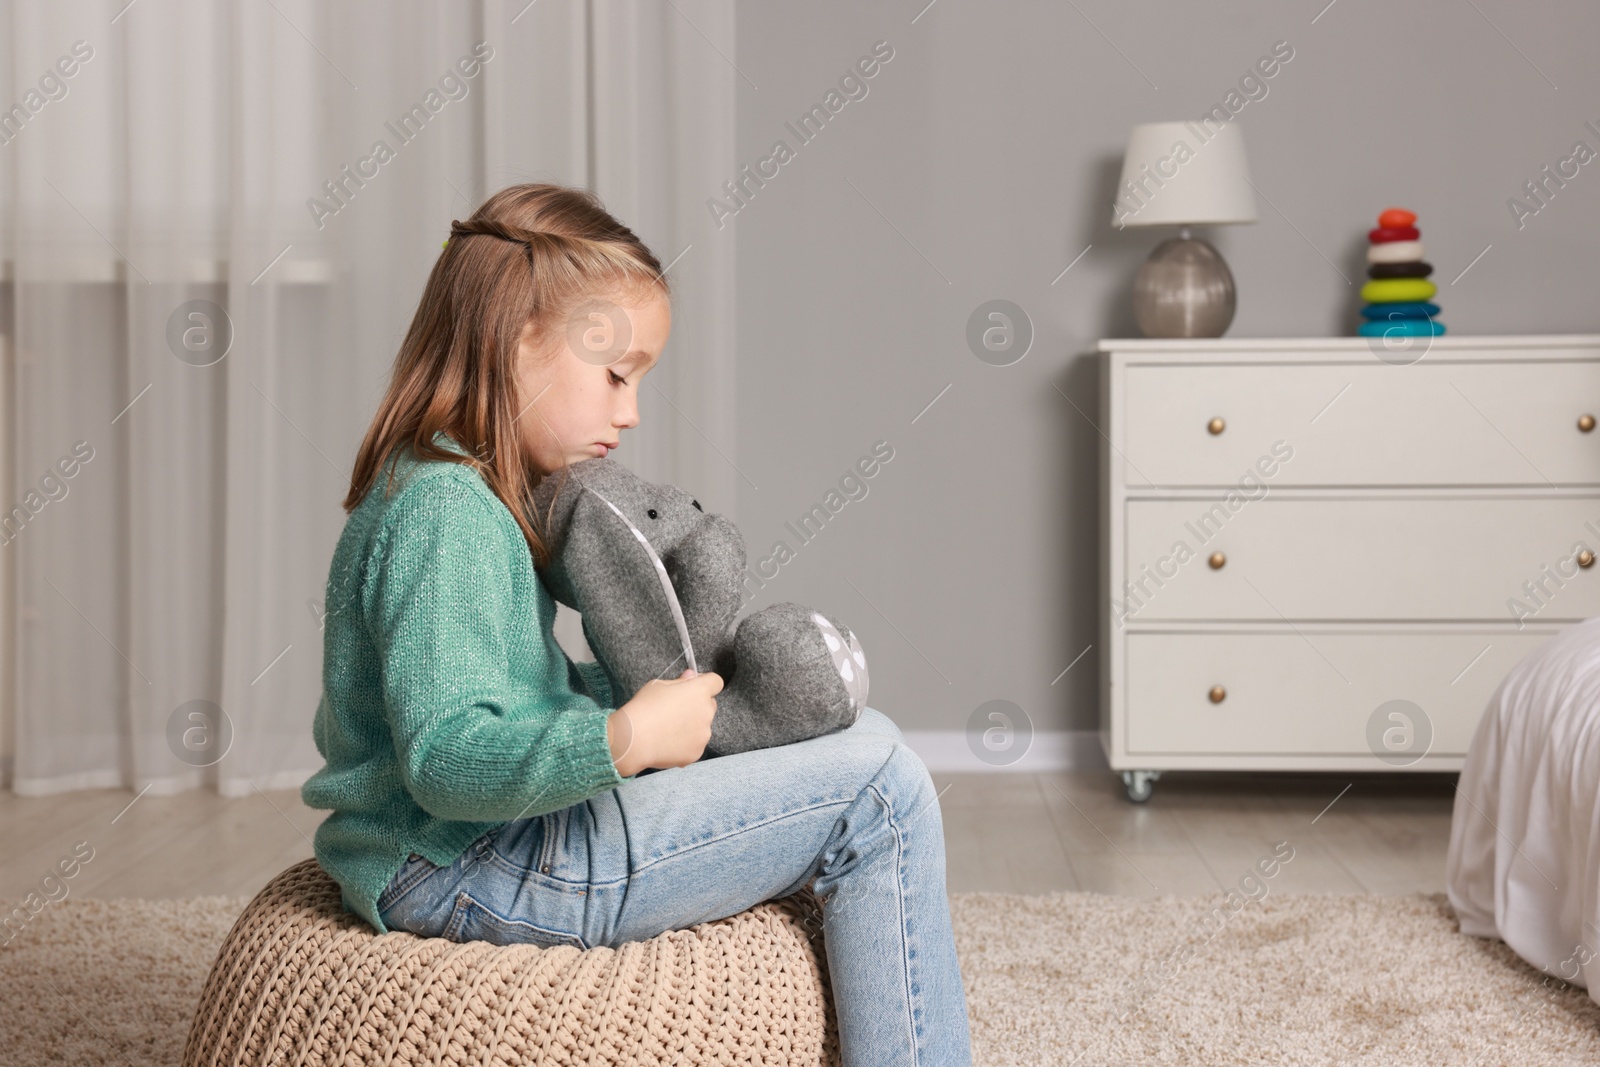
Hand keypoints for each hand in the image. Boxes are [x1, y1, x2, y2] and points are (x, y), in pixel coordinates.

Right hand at [608, 668, 722, 776]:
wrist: (633, 739)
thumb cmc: (644, 708)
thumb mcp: (658, 685)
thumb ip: (680, 681)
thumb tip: (691, 676)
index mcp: (699, 691)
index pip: (716, 682)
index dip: (705, 683)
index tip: (693, 687)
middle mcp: (706, 712)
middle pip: (710, 705)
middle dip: (697, 706)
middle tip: (675, 711)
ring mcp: (703, 734)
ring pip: (702, 727)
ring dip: (692, 726)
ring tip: (668, 730)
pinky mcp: (697, 752)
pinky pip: (695, 744)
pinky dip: (685, 744)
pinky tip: (667, 742)